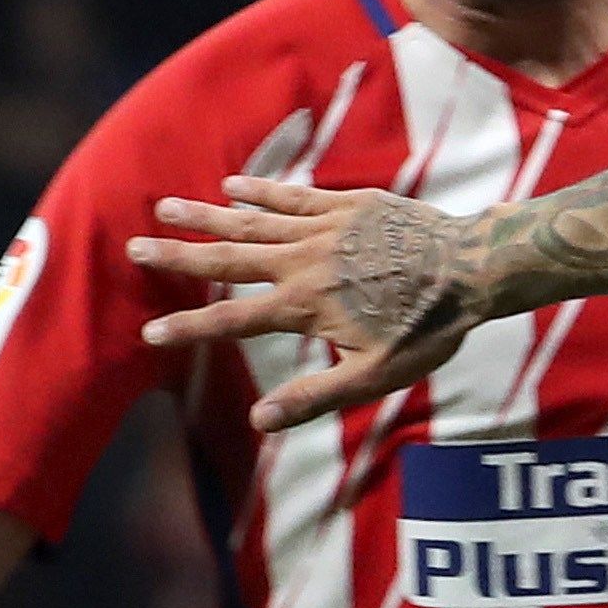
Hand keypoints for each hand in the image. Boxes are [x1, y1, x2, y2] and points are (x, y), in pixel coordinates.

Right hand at [130, 174, 474, 435]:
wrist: (473, 269)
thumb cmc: (429, 329)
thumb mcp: (376, 376)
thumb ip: (316, 396)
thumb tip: (261, 420)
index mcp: (306, 306)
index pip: (233, 321)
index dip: (188, 328)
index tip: (149, 335)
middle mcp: (304, 262)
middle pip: (228, 259)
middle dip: (179, 255)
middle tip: (134, 248)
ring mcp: (324, 228)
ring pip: (252, 220)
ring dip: (206, 215)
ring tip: (165, 206)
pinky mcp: (347, 204)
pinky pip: (293, 195)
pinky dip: (260, 190)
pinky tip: (232, 186)